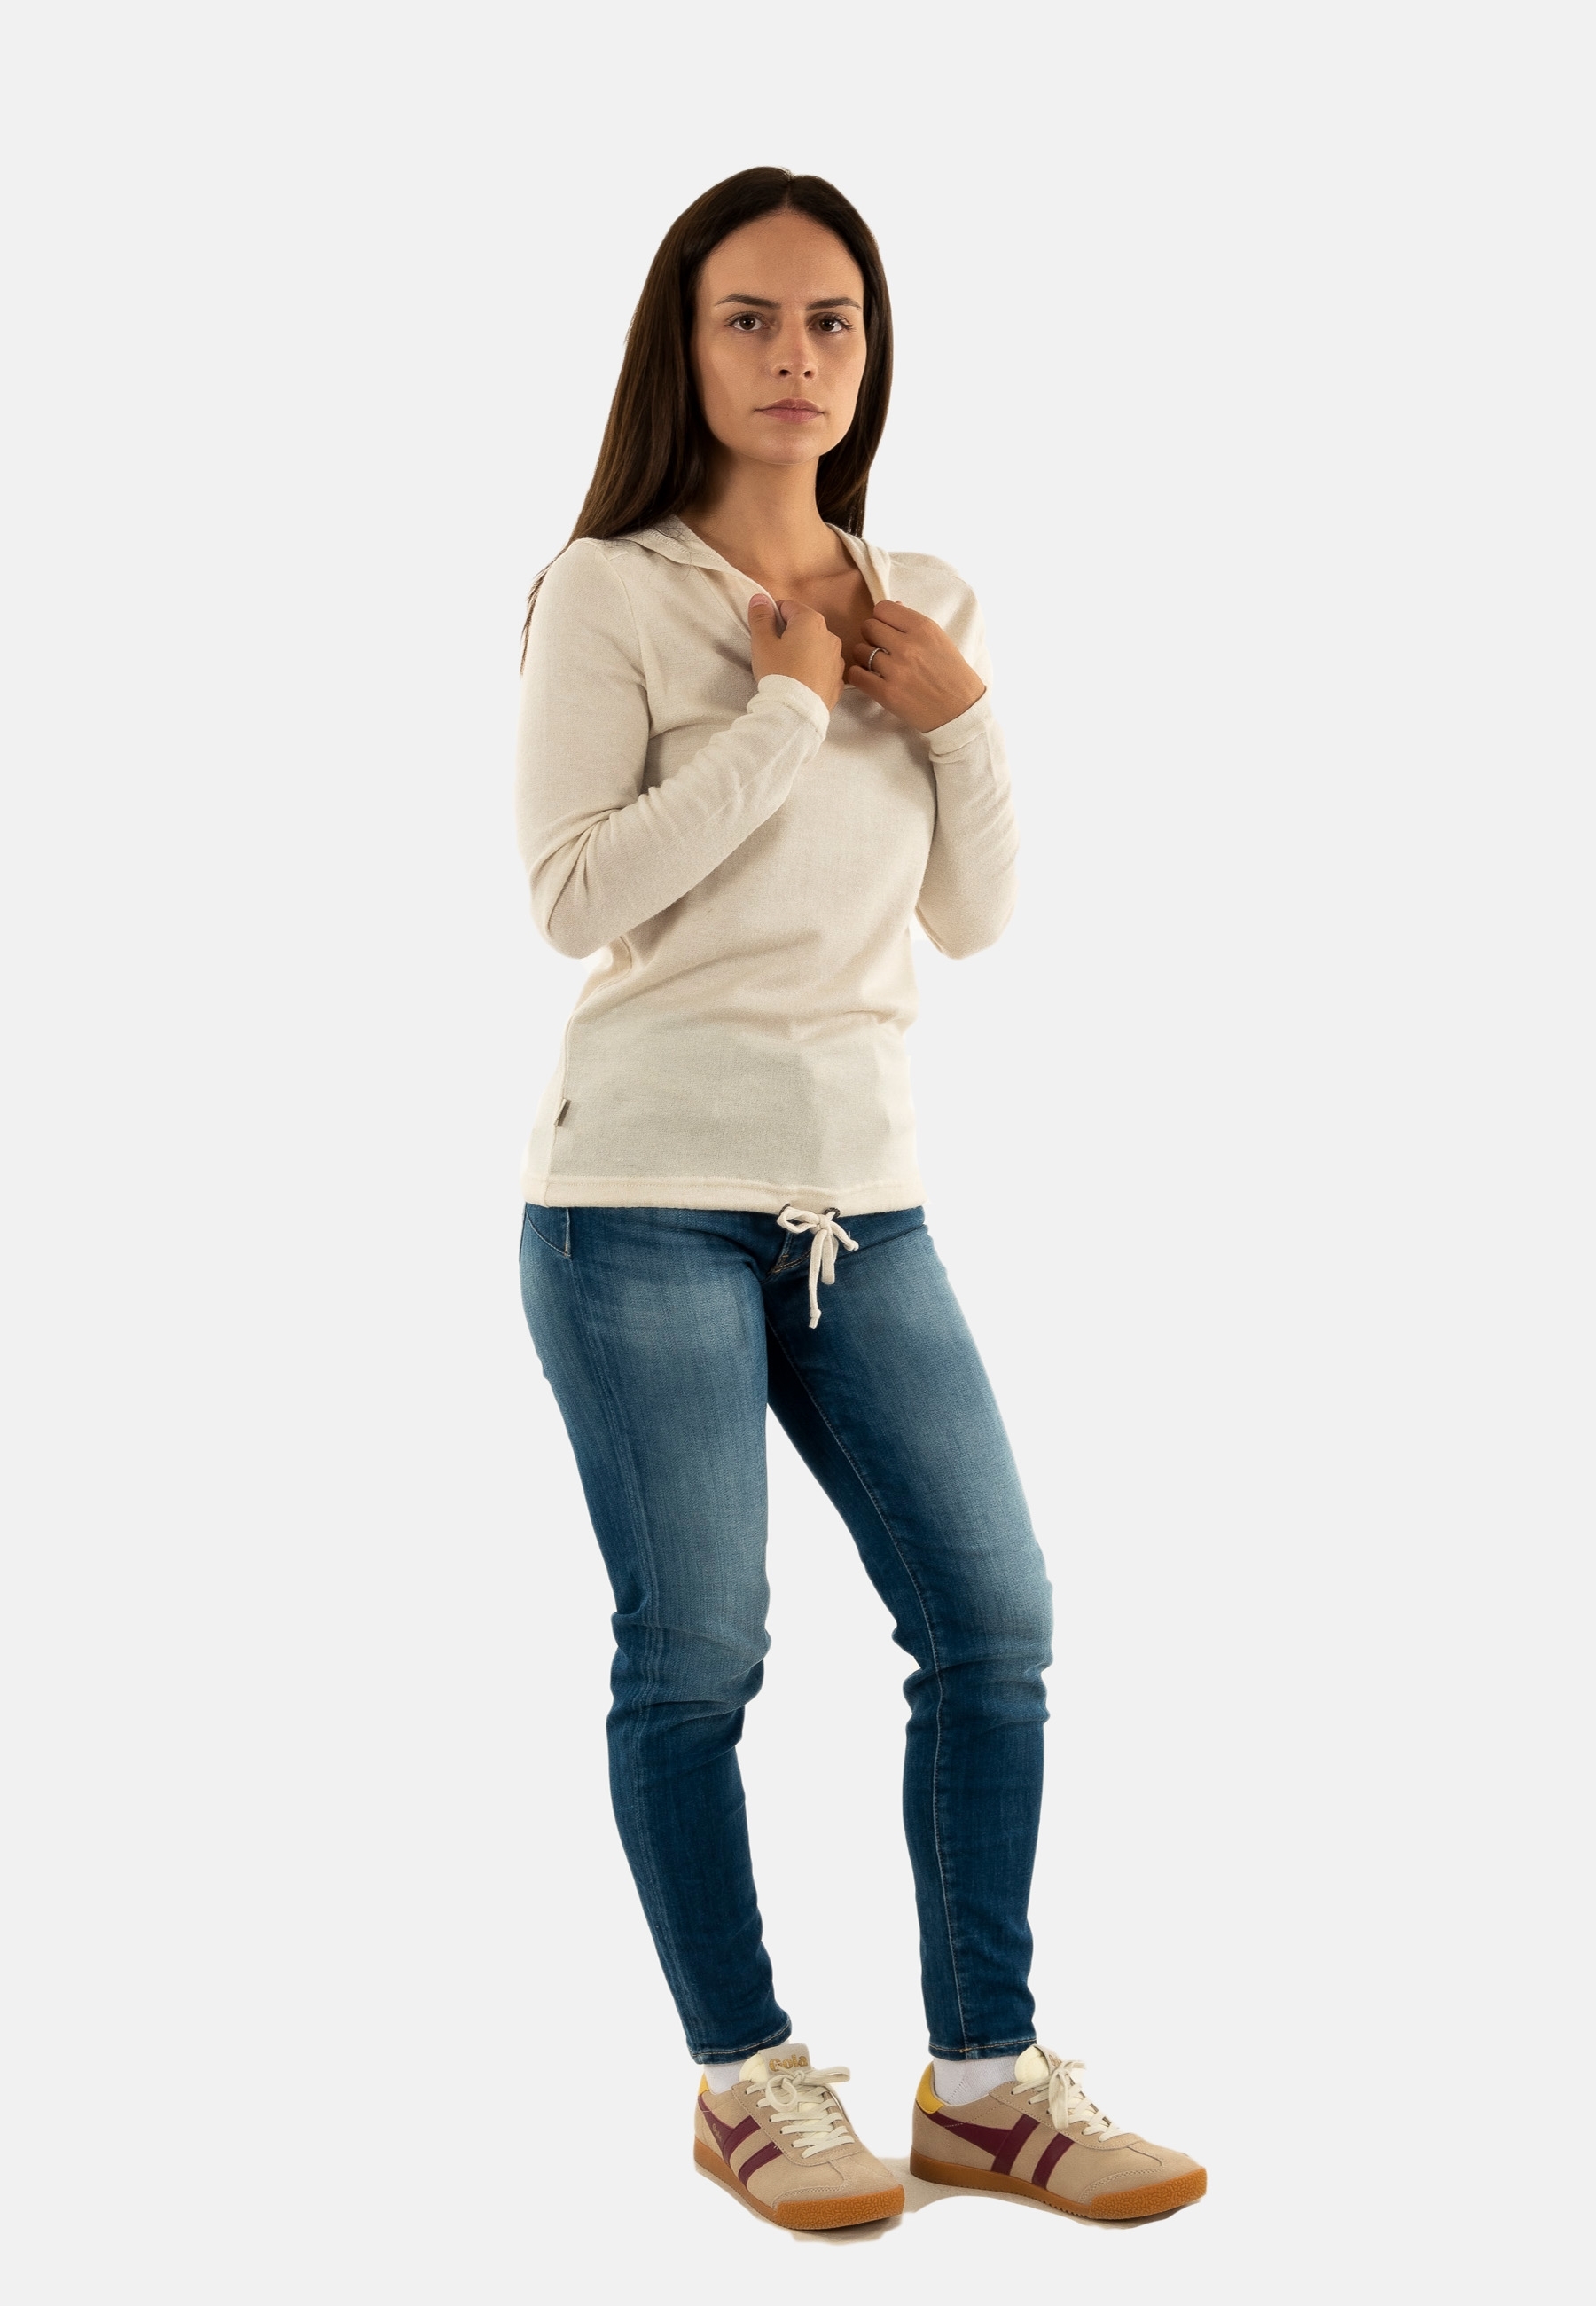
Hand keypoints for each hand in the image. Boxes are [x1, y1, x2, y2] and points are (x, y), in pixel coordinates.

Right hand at [749, 595, 844, 709]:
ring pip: (816, 646)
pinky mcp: (839, 679)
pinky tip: (801, 681)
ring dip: (803, 651)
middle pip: (804, 626)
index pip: (787, 606)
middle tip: (773, 652)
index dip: (772, 616)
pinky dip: (813, 669)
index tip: (764, 632)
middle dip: (789, 633)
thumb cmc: (778, 673)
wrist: (797, 712)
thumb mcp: (762, 643)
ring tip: (788, 669)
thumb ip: (760, 617)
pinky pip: (823, 667)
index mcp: (811, 621)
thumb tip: (759, 598)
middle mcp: (830, 635)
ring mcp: (838, 658)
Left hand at [844, 601, 985, 731]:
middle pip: (868, 627)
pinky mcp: (887, 693)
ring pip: (859, 650)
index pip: (883, 608)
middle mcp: (909, 646)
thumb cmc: (952, 674)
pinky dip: (859, 676)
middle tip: (881, 648)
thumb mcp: (939, 640)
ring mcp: (896, 670)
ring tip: (878, 665)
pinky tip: (870, 678)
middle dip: (871, 636)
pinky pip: (856, 675)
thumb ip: (914, 624)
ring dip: (864, 656)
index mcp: (923, 628)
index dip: (882, 619)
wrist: (961, 711)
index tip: (887, 630)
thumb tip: (893, 606)